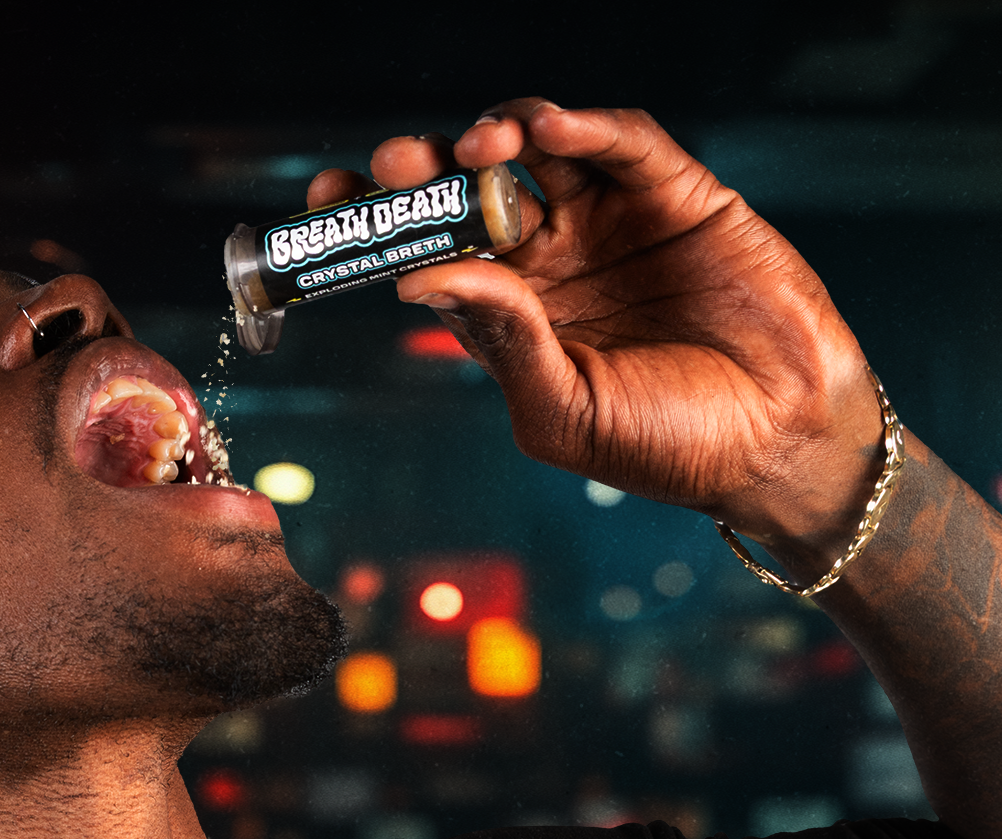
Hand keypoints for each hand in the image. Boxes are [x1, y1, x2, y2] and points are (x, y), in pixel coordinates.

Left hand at [308, 101, 884, 560]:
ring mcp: (609, 223)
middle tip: (391, 164)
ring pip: (535, 153)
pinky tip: (549, 131)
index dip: (376, 224)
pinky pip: (621, 143)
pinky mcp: (675, 193)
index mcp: (511, 317)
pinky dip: (584, 128)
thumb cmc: (667, 445)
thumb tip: (416, 280)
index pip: (428, 254)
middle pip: (466, 194)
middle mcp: (551, 262)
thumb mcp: (563, 410)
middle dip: (422, 172)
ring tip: (476, 149)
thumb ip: (499, 343)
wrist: (777, 440)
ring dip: (496, 136)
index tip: (325, 203)